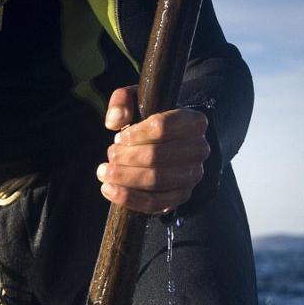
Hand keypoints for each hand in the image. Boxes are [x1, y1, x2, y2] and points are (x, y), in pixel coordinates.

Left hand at [98, 86, 209, 214]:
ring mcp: (192, 176)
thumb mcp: (137, 101)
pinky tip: (108, 189)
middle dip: (126, 158)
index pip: (163, 127)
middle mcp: (199, 149)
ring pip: (155, 180)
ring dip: (124, 177)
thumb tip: (115, 121)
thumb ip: (123, 101)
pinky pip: (154, 203)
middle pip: (157, 156)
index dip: (136, 134)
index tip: (119, 137)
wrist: (164, 146)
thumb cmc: (148, 122)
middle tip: (110, 155)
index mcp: (193, 122)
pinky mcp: (180, 197)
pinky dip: (128, 198)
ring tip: (104, 172)